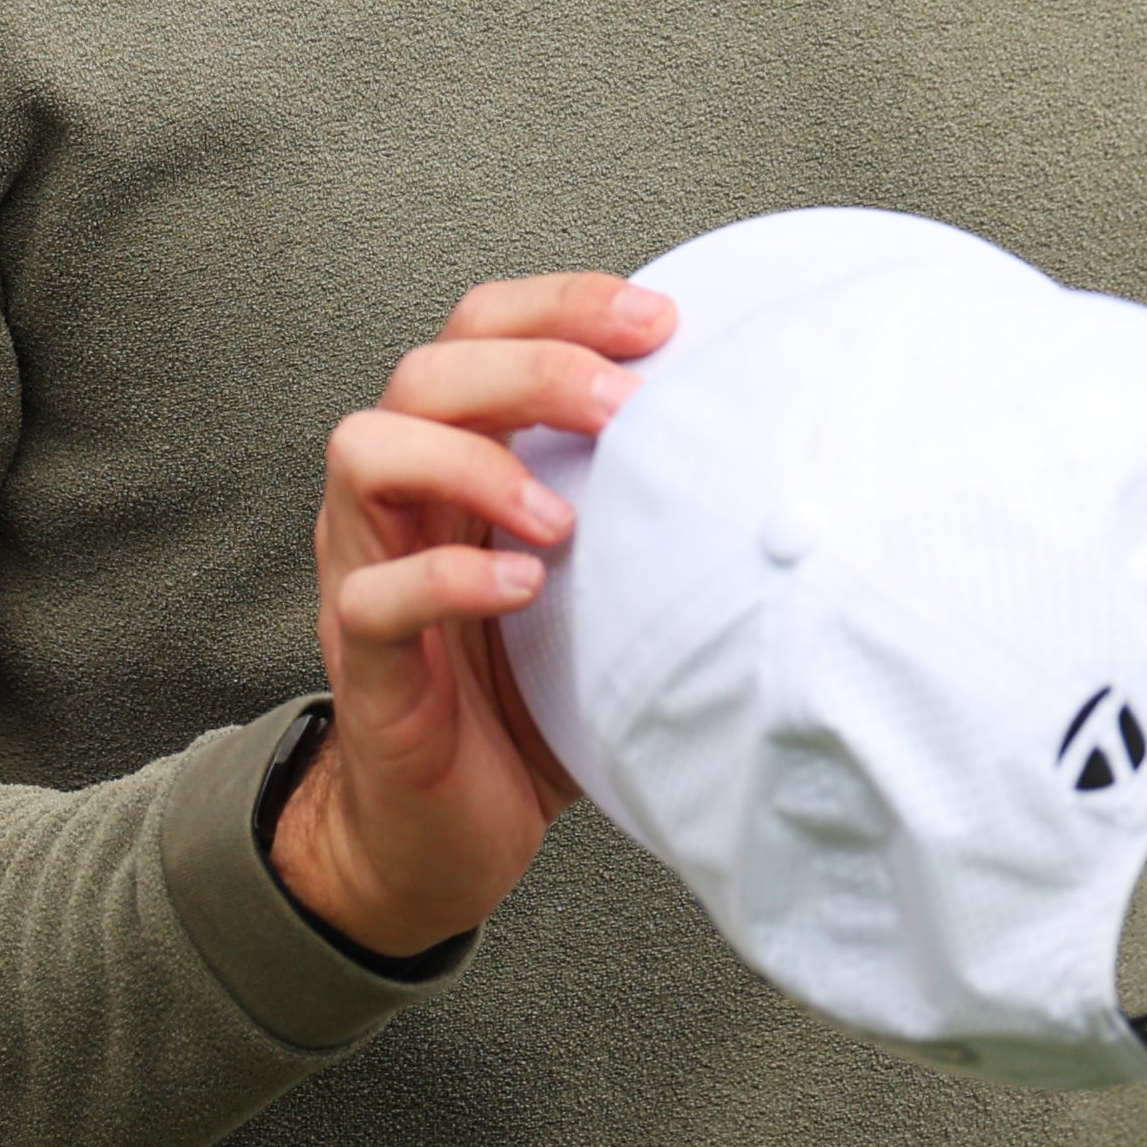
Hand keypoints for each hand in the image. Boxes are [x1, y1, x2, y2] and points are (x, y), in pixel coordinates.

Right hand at [264, 272, 673, 958]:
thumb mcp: (596, 593)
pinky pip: (375, 595)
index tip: (660, 322)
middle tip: (622, 405)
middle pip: (425, 371)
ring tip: (563, 517)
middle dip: (530, 365)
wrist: (441, 840)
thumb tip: (782, 470)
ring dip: (473, 461)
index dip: (560, 306)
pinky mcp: (363, 665)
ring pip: (366, 450)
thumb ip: (640, 525)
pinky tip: (524, 589)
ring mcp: (365, 573)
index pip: (478, 332)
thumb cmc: (524, 707)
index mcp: (453, 464)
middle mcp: (397, 502)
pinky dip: (451, 579)